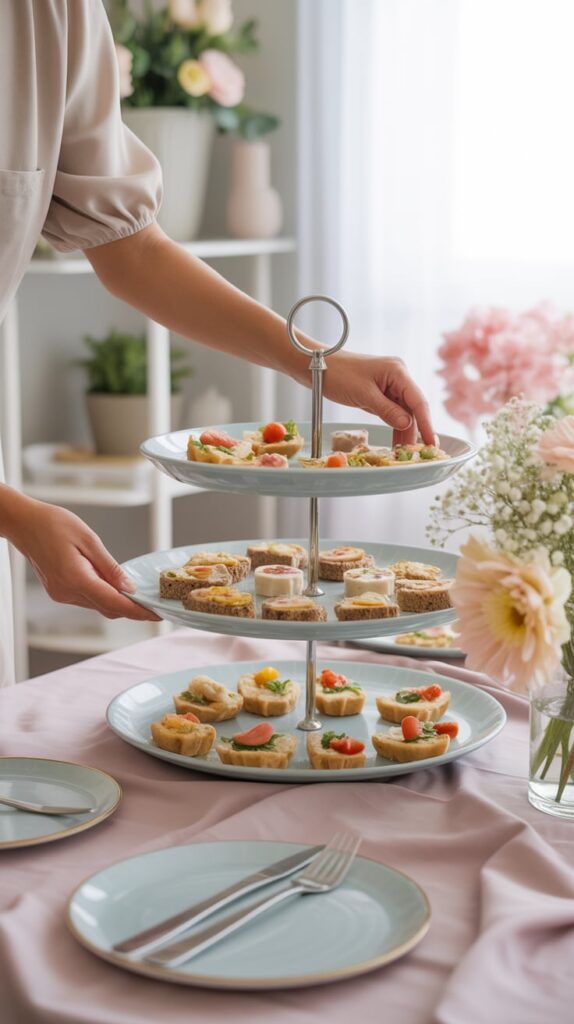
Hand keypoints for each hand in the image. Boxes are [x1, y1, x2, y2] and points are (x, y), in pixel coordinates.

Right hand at [7, 496, 159, 621]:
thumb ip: (110, 567)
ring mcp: (61, 594)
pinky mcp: (59, 591)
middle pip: (107, 608)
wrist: (24, 523)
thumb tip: (129, 588)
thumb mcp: (89, 540)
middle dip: (132, 609)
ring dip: (118, 602)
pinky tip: (114, 586)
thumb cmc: (53, 524)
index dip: (138, 611)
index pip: (114, 603)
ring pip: (98, 605)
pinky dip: (103, 595)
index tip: (156, 614)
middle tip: (153, 605)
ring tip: (138, 594)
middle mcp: (67, 592)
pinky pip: (87, 599)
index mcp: (75, 578)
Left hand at [322, 352, 434, 446]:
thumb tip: (407, 425)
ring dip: (404, 432)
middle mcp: (398, 377)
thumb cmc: (339, 374)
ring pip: (403, 413)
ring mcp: (390, 385)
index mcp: (397, 371)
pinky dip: (394, 427)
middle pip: (413, 408)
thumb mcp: (363, 394)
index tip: (432, 442)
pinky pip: (393, 412)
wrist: (320, 366)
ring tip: (405, 453)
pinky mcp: (381, 394)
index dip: (426, 423)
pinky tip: (397, 442)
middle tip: (418, 454)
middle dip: (415, 431)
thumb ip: (387, 410)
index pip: (418, 400)